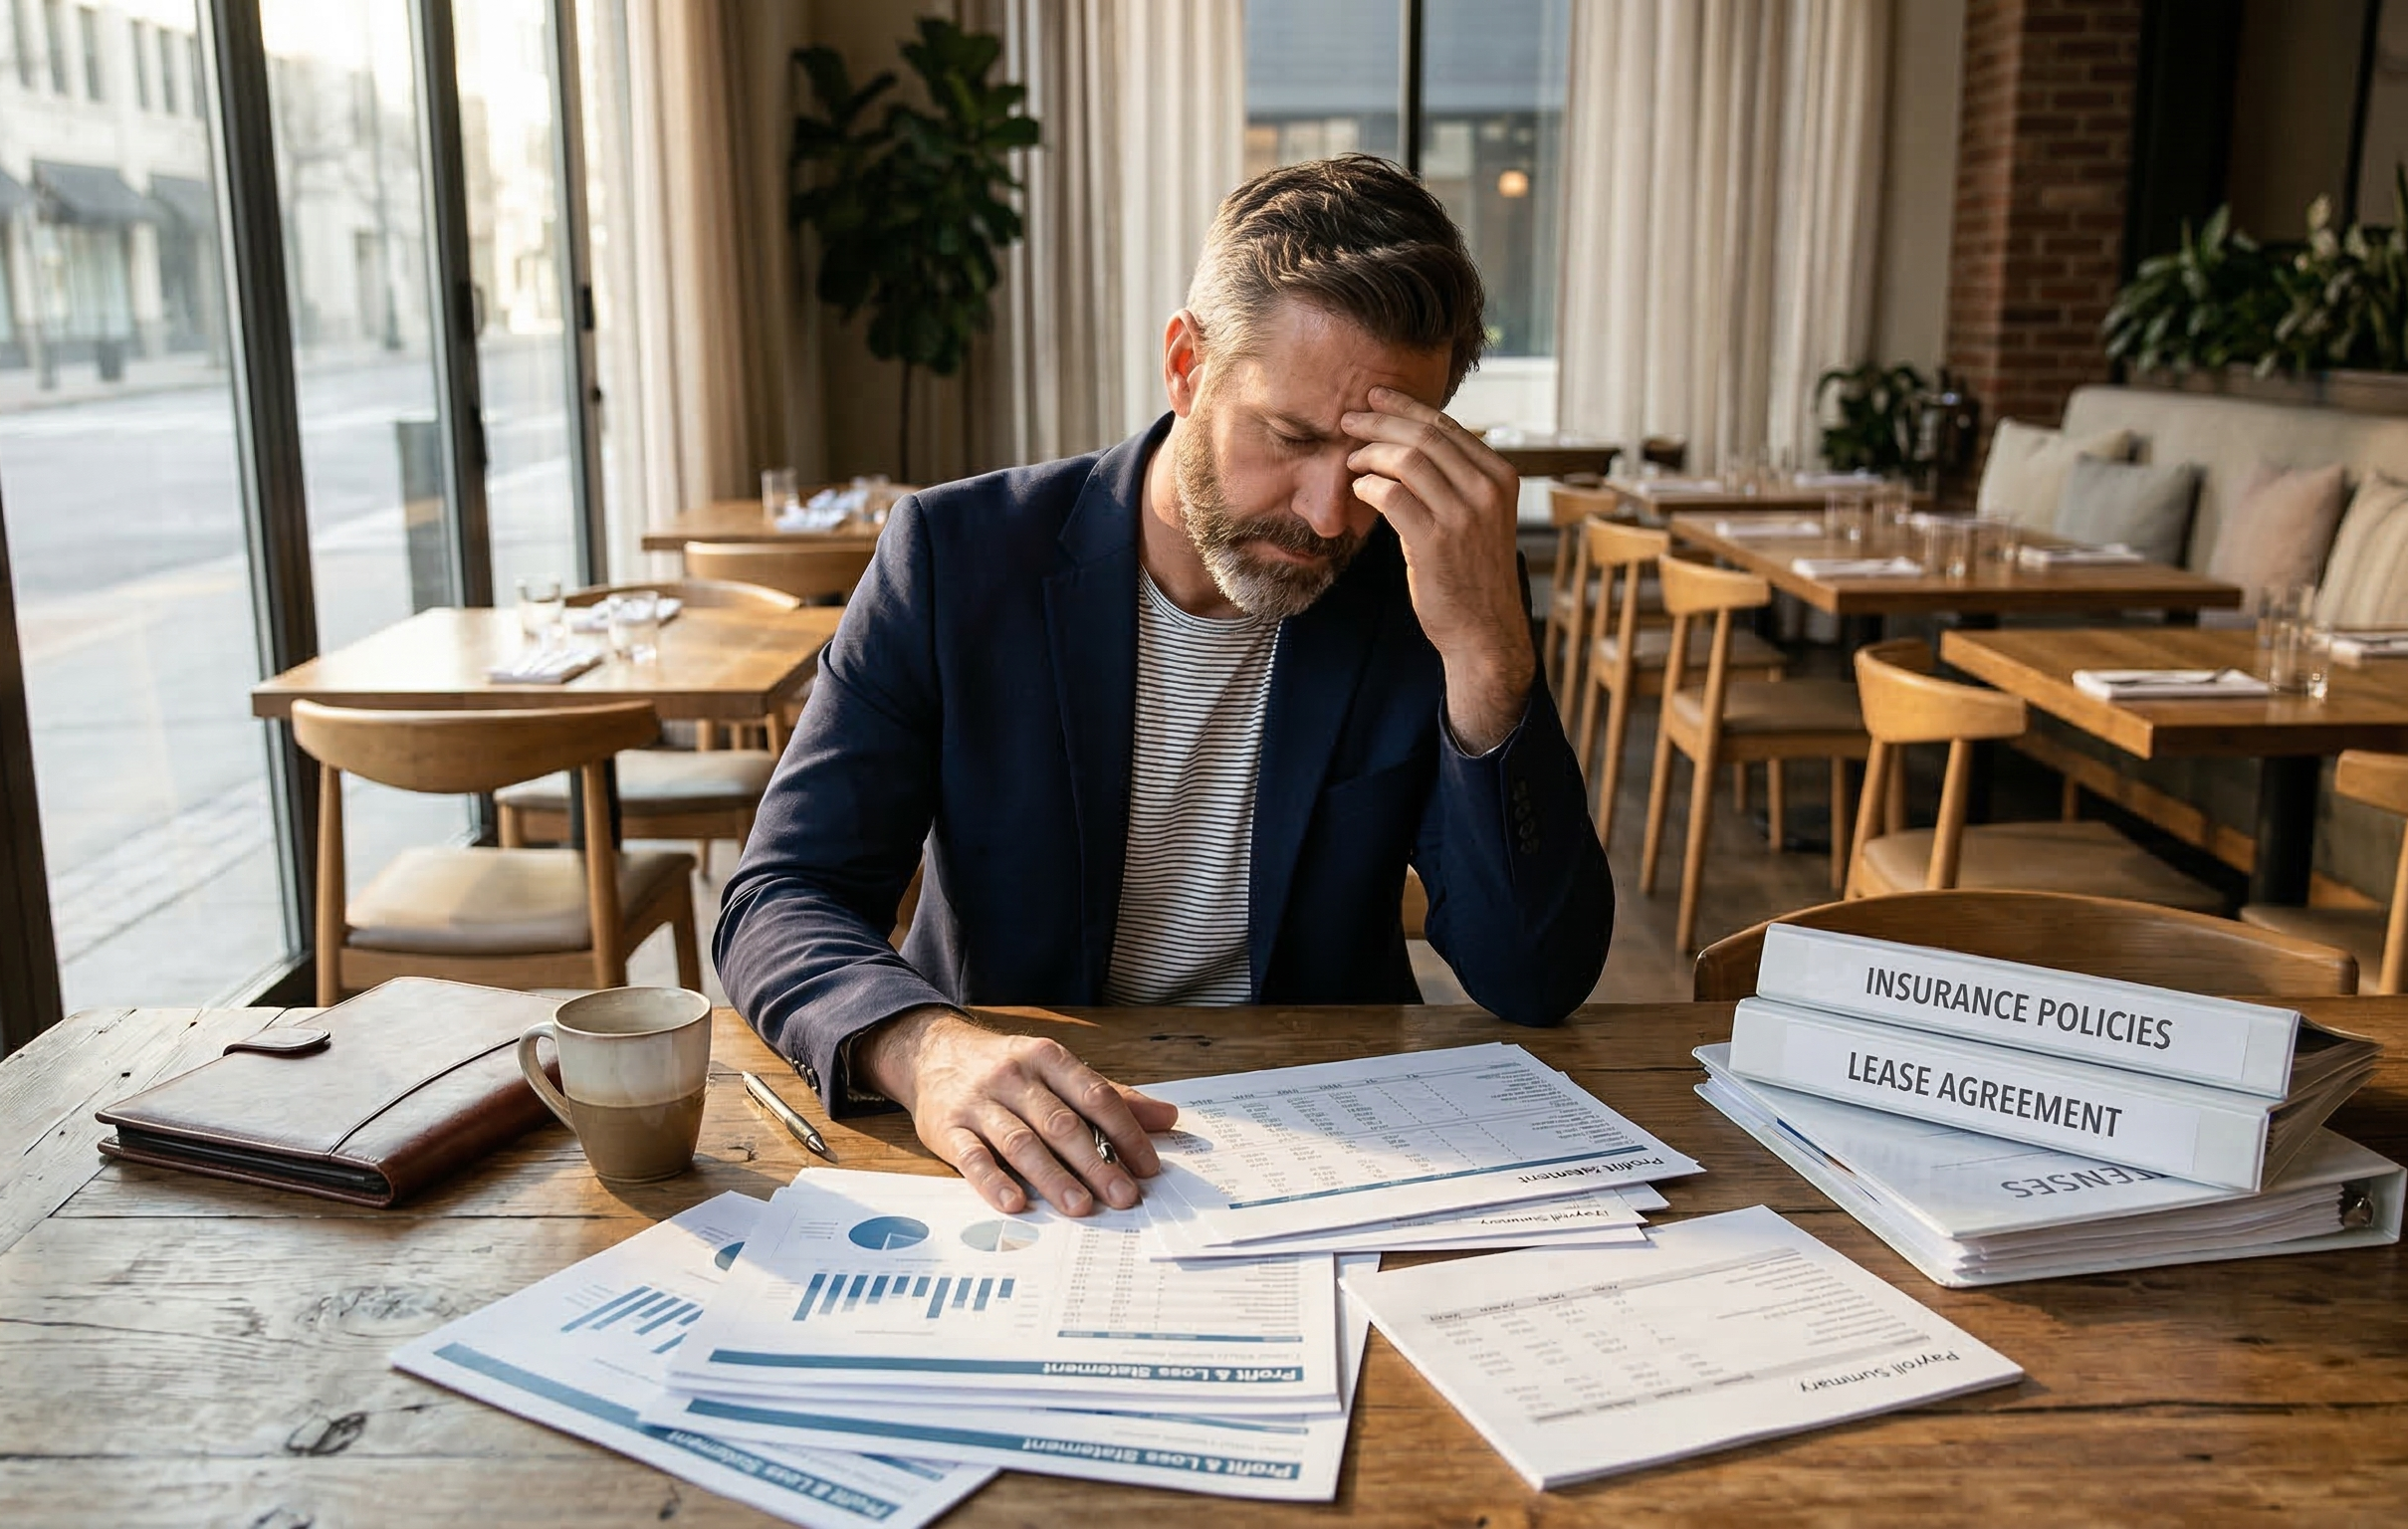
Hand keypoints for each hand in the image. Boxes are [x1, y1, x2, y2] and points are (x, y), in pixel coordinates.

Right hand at [856, 1006, 1179, 1215]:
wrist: (931, 1053)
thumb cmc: (1009, 1069)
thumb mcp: (1056, 1070)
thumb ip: (1110, 1096)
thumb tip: (1168, 1117)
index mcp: (1048, 1058)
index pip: (1095, 1095)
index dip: (1125, 1132)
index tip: (1148, 1167)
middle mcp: (1014, 1077)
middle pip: (1061, 1122)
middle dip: (1096, 1162)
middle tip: (1123, 1196)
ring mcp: (979, 1103)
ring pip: (1021, 1142)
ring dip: (1053, 1176)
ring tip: (1081, 1206)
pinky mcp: (948, 1129)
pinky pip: (972, 1158)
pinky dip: (993, 1181)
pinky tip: (1015, 1203)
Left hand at [1343, 387, 1533, 751]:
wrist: (1485, 630)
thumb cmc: (1473, 573)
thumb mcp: (1481, 516)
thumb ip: (1458, 479)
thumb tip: (1412, 441)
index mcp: (1500, 476)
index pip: (1446, 426)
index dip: (1405, 407)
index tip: (1374, 399)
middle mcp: (1487, 490)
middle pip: (1424, 436)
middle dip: (1379, 421)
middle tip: (1348, 420)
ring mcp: (1463, 515)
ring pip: (1406, 460)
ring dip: (1369, 454)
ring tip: (1350, 459)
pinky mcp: (1435, 542)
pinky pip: (1391, 496)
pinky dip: (1368, 486)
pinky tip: (1358, 490)